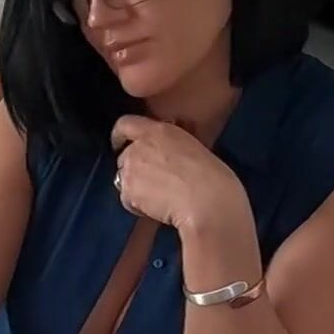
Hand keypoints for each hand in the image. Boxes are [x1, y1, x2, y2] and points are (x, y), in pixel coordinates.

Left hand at [110, 115, 250, 232]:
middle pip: (124, 156)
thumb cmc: (214, 180)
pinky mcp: (128, 190)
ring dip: (136, 188)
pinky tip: (158, 209)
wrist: (208, 203)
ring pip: (124, 179)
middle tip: (155, 183)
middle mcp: (141, 145)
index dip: (120, 135)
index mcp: (160, 130)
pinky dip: (138, 207)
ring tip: (160, 199)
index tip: (120, 143)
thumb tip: (167, 157)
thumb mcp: (194, 148)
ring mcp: (131, 167)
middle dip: (134, 169)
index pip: (126, 124)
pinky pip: (127, 200)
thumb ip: (171, 147)